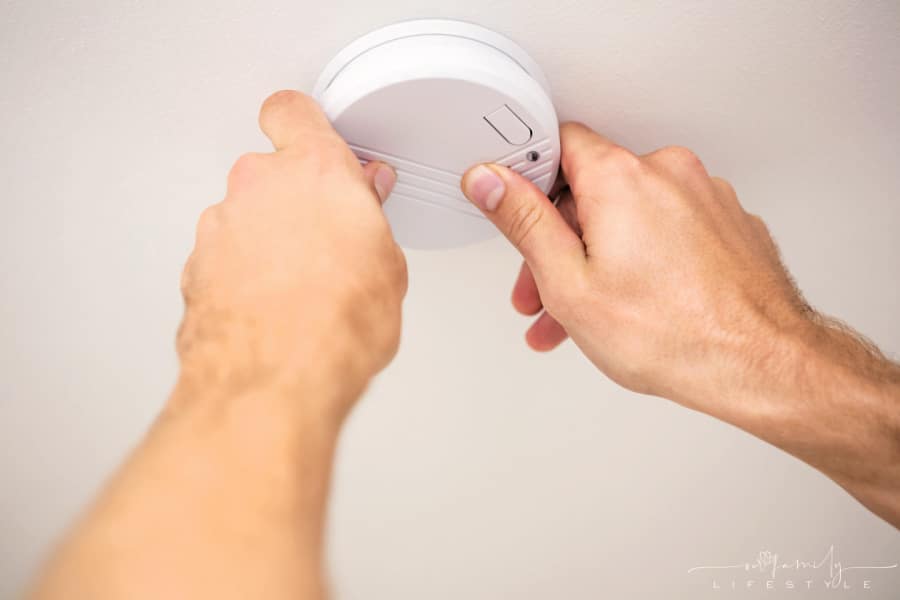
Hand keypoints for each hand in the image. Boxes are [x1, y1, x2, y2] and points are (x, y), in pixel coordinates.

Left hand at [177, 91, 406, 418]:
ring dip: (266, 240)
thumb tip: (365, 205)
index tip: (312, 137)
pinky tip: (272, 306)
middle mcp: (257, 187)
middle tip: (324, 236)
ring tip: (300, 286)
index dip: (302, 123)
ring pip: (245, 217)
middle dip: (294, 200)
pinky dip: (243, 273)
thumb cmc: (333, 327)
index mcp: (314, 171)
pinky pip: (224, 256)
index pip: (293, 111)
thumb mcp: (387, 266)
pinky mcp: (195, 267)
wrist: (273, 383)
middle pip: (270, 173)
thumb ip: (370, 218)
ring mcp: (219, 227)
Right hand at [461, 123, 899, 527]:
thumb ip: (524, 222)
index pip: (558, 143)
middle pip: (592, 190)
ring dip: (598, 259)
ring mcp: (704, 197)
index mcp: (621, 177)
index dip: (527, 179)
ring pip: (629, 216)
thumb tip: (490, 181)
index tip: (515, 208)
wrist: (761, 364)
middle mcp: (667, 173)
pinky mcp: (727, 223)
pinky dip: (642, 258)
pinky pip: (667, 229)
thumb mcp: (570, 283)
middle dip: (560, 241)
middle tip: (543, 290)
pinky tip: (632, 304)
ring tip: (583, 316)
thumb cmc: (675, 333)